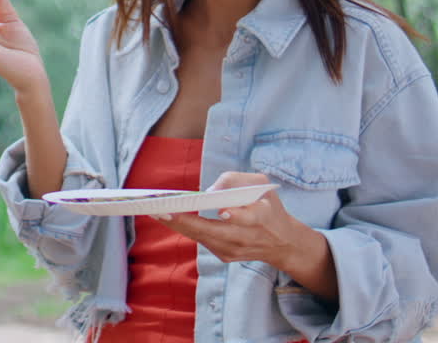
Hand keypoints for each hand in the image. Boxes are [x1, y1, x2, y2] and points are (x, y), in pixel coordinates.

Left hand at [150, 172, 307, 267]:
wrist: (281, 243)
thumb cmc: (268, 206)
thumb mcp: (262, 185)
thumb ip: (237, 180)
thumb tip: (211, 190)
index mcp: (262, 218)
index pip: (248, 220)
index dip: (235, 216)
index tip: (221, 212)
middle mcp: (247, 238)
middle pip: (213, 233)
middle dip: (185, 222)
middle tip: (161, 211)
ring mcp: (234, 250)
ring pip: (201, 237)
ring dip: (178, 225)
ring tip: (155, 212)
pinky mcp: (225, 256)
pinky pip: (201, 240)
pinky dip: (185, 228)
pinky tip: (169, 218)